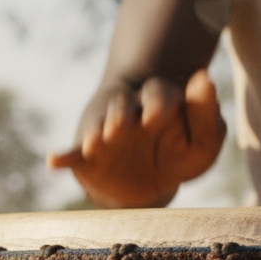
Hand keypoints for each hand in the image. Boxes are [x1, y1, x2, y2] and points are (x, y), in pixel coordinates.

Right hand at [48, 69, 226, 207]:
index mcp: (158, 103)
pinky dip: (63, 157)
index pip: (159, 95)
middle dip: (121, 115)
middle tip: (120, 128)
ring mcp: (106, 132)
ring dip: (97, 132)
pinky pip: (74, 154)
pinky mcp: (88, 156)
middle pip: (123, 105)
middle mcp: (128, 112)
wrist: (150, 183)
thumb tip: (204, 76)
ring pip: (99, 125)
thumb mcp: (203, 142)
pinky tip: (53, 161)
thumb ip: (207, 114)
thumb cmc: (179, 155)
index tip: (158, 117)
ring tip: (97, 143)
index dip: (158, 103)